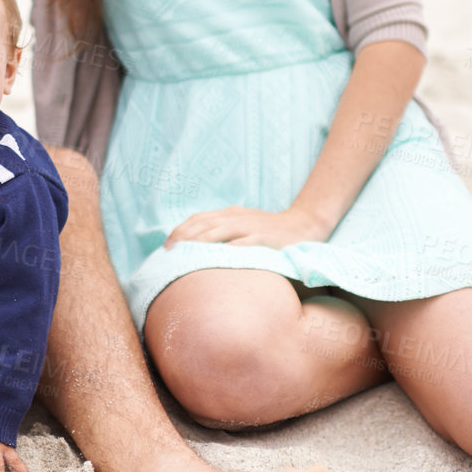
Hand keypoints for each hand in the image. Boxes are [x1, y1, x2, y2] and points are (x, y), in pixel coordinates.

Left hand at [164, 205, 329, 250]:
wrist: (304, 224)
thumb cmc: (268, 229)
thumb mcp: (242, 225)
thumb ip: (223, 232)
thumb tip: (196, 248)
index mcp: (229, 214)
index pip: (199, 218)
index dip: (181, 230)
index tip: (167, 245)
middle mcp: (237, 217)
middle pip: (204, 224)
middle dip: (184, 236)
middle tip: (169, 251)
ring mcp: (251, 226)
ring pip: (220, 230)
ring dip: (200, 241)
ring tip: (185, 253)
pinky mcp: (265, 238)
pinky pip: (245, 242)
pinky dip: (231, 248)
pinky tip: (219, 257)